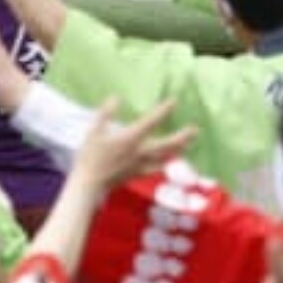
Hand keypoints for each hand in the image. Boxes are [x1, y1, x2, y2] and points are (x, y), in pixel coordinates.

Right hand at [72, 99, 194, 193]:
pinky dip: (164, 162)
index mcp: (130, 139)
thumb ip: (105, 113)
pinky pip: (156, 167)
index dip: (163, 110)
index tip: (174, 101)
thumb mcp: (93, 132)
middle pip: (166, 144)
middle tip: (195, 129)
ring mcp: (140, 164)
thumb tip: (115, 98)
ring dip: (178, 149)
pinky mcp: (137, 174)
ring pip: (164, 156)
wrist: (88, 185)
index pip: (151, 122)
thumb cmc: (89, 158)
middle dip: (182, 136)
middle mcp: (139, 152)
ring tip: (188, 144)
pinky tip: (168, 160)